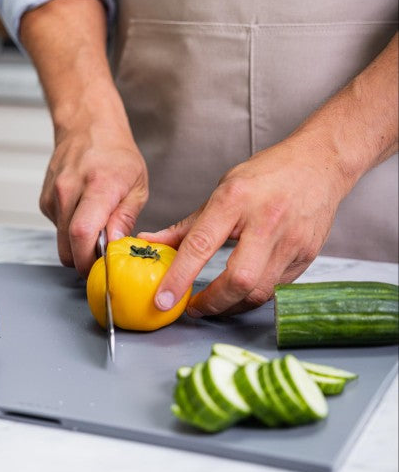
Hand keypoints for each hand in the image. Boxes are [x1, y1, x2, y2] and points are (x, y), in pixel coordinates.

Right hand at [41, 117, 147, 276]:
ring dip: (78, 247)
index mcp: (98, 185)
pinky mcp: (45, 201)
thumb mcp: (137, 186)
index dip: (90, 260)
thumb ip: (126, 218)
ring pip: (61, 242)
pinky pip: (56, 230)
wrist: (88, 127)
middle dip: (85, 262)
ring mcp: (54, 195)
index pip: (83, 233)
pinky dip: (70, 233)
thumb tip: (115, 245)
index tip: (104, 269)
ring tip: (97, 230)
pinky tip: (83, 215)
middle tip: (103, 259)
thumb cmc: (117, 155)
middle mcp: (70, 189)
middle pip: (68, 245)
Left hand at [140, 137, 348, 315]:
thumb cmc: (267, 175)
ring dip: (231, 305)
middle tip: (193, 308)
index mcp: (236, 199)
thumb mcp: (223, 190)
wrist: (320, 163)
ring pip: (259, 291)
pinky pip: (276, 288)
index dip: (179, 277)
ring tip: (215, 302)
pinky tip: (242, 290)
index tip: (164, 299)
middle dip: (212, 302)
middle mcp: (266, 221)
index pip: (200, 245)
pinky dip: (254, 294)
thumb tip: (152, 242)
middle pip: (238, 279)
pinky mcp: (307, 255)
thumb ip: (188, 225)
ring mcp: (291, 241)